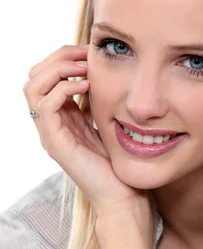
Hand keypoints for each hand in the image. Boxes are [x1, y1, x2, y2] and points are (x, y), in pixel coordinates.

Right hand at [23, 45, 151, 228]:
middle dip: (58, 58)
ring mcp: (50, 134)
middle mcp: (51, 125)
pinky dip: (64, 88)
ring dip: (58, 69)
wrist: (124, 196)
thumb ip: (101, 101)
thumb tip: (105, 72)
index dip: (63, 57)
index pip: (45, 76)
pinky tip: (86, 87)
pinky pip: (46, 105)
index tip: (90, 52)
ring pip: (32, 87)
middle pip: (33, 77)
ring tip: (85, 68)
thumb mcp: (109, 123)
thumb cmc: (121, 163)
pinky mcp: (56, 144)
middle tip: (86, 55)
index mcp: (62, 118)